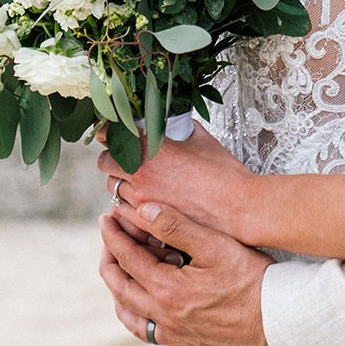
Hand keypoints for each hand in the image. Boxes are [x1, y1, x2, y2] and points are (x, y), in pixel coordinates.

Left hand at [97, 201, 271, 345]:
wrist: (283, 323)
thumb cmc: (254, 280)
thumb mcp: (215, 245)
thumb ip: (176, 226)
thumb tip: (142, 210)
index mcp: (166, 290)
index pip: (126, 258)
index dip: (112, 235)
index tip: (106, 218)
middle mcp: (165, 318)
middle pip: (120, 289)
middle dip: (109, 261)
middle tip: (109, 240)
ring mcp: (176, 337)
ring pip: (132, 319)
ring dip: (120, 294)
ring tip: (120, 275)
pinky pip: (154, 336)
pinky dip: (142, 318)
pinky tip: (150, 308)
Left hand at [98, 124, 257, 241]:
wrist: (239, 208)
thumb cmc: (224, 175)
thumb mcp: (201, 138)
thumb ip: (179, 128)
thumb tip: (171, 124)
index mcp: (151, 148)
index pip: (110, 135)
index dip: (108, 133)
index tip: (111, 133)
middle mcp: (140, 173)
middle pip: (105, 163)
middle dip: (113, 159)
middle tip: (124, 158)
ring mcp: (142, 199)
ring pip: (113, 188)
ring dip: (121, 183)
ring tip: (138, 182)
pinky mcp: (148, 221)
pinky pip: (123, 212)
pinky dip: (128, 206)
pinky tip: (142, 202)